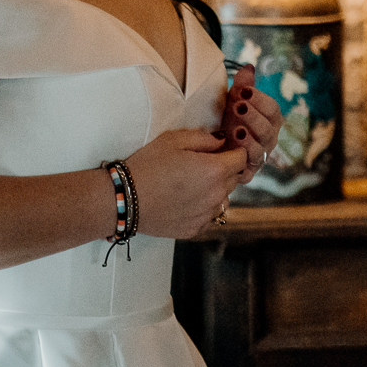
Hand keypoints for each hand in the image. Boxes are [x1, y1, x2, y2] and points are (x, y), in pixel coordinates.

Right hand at [122, 128, 247, 239]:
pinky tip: (185, 200)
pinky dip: (204, 207)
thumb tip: (221, 141)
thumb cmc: (147, 166)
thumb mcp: (173, 140)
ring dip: (215, 190)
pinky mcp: (196, 229)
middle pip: (235, 178)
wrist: (124, 199)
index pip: (243, 158)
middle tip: (201, 164)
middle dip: (225, 169)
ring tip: (191, 184)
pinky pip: (210, 216)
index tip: (225, 149)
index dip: (235, 151)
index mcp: (215, 170)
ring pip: (224, 198)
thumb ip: (204, 138)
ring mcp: (207, 214)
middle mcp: (217, 195)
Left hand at [218, 64, 281, 184]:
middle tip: (238, 106)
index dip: (260, 99)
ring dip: (250, 136)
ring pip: (261, 148)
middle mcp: (268, 139)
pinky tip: (233, 144)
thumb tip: (248, 67)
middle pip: (269, 129)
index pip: (273, 110)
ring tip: (236, 127)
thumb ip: (243, 86)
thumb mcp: (233, 101)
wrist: (214, 147)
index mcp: (269, 121)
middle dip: (254, 116)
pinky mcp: (248, 171)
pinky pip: (250, 165)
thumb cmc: (228, 121)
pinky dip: (243, 154)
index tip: (243, 91)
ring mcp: (260, 156)